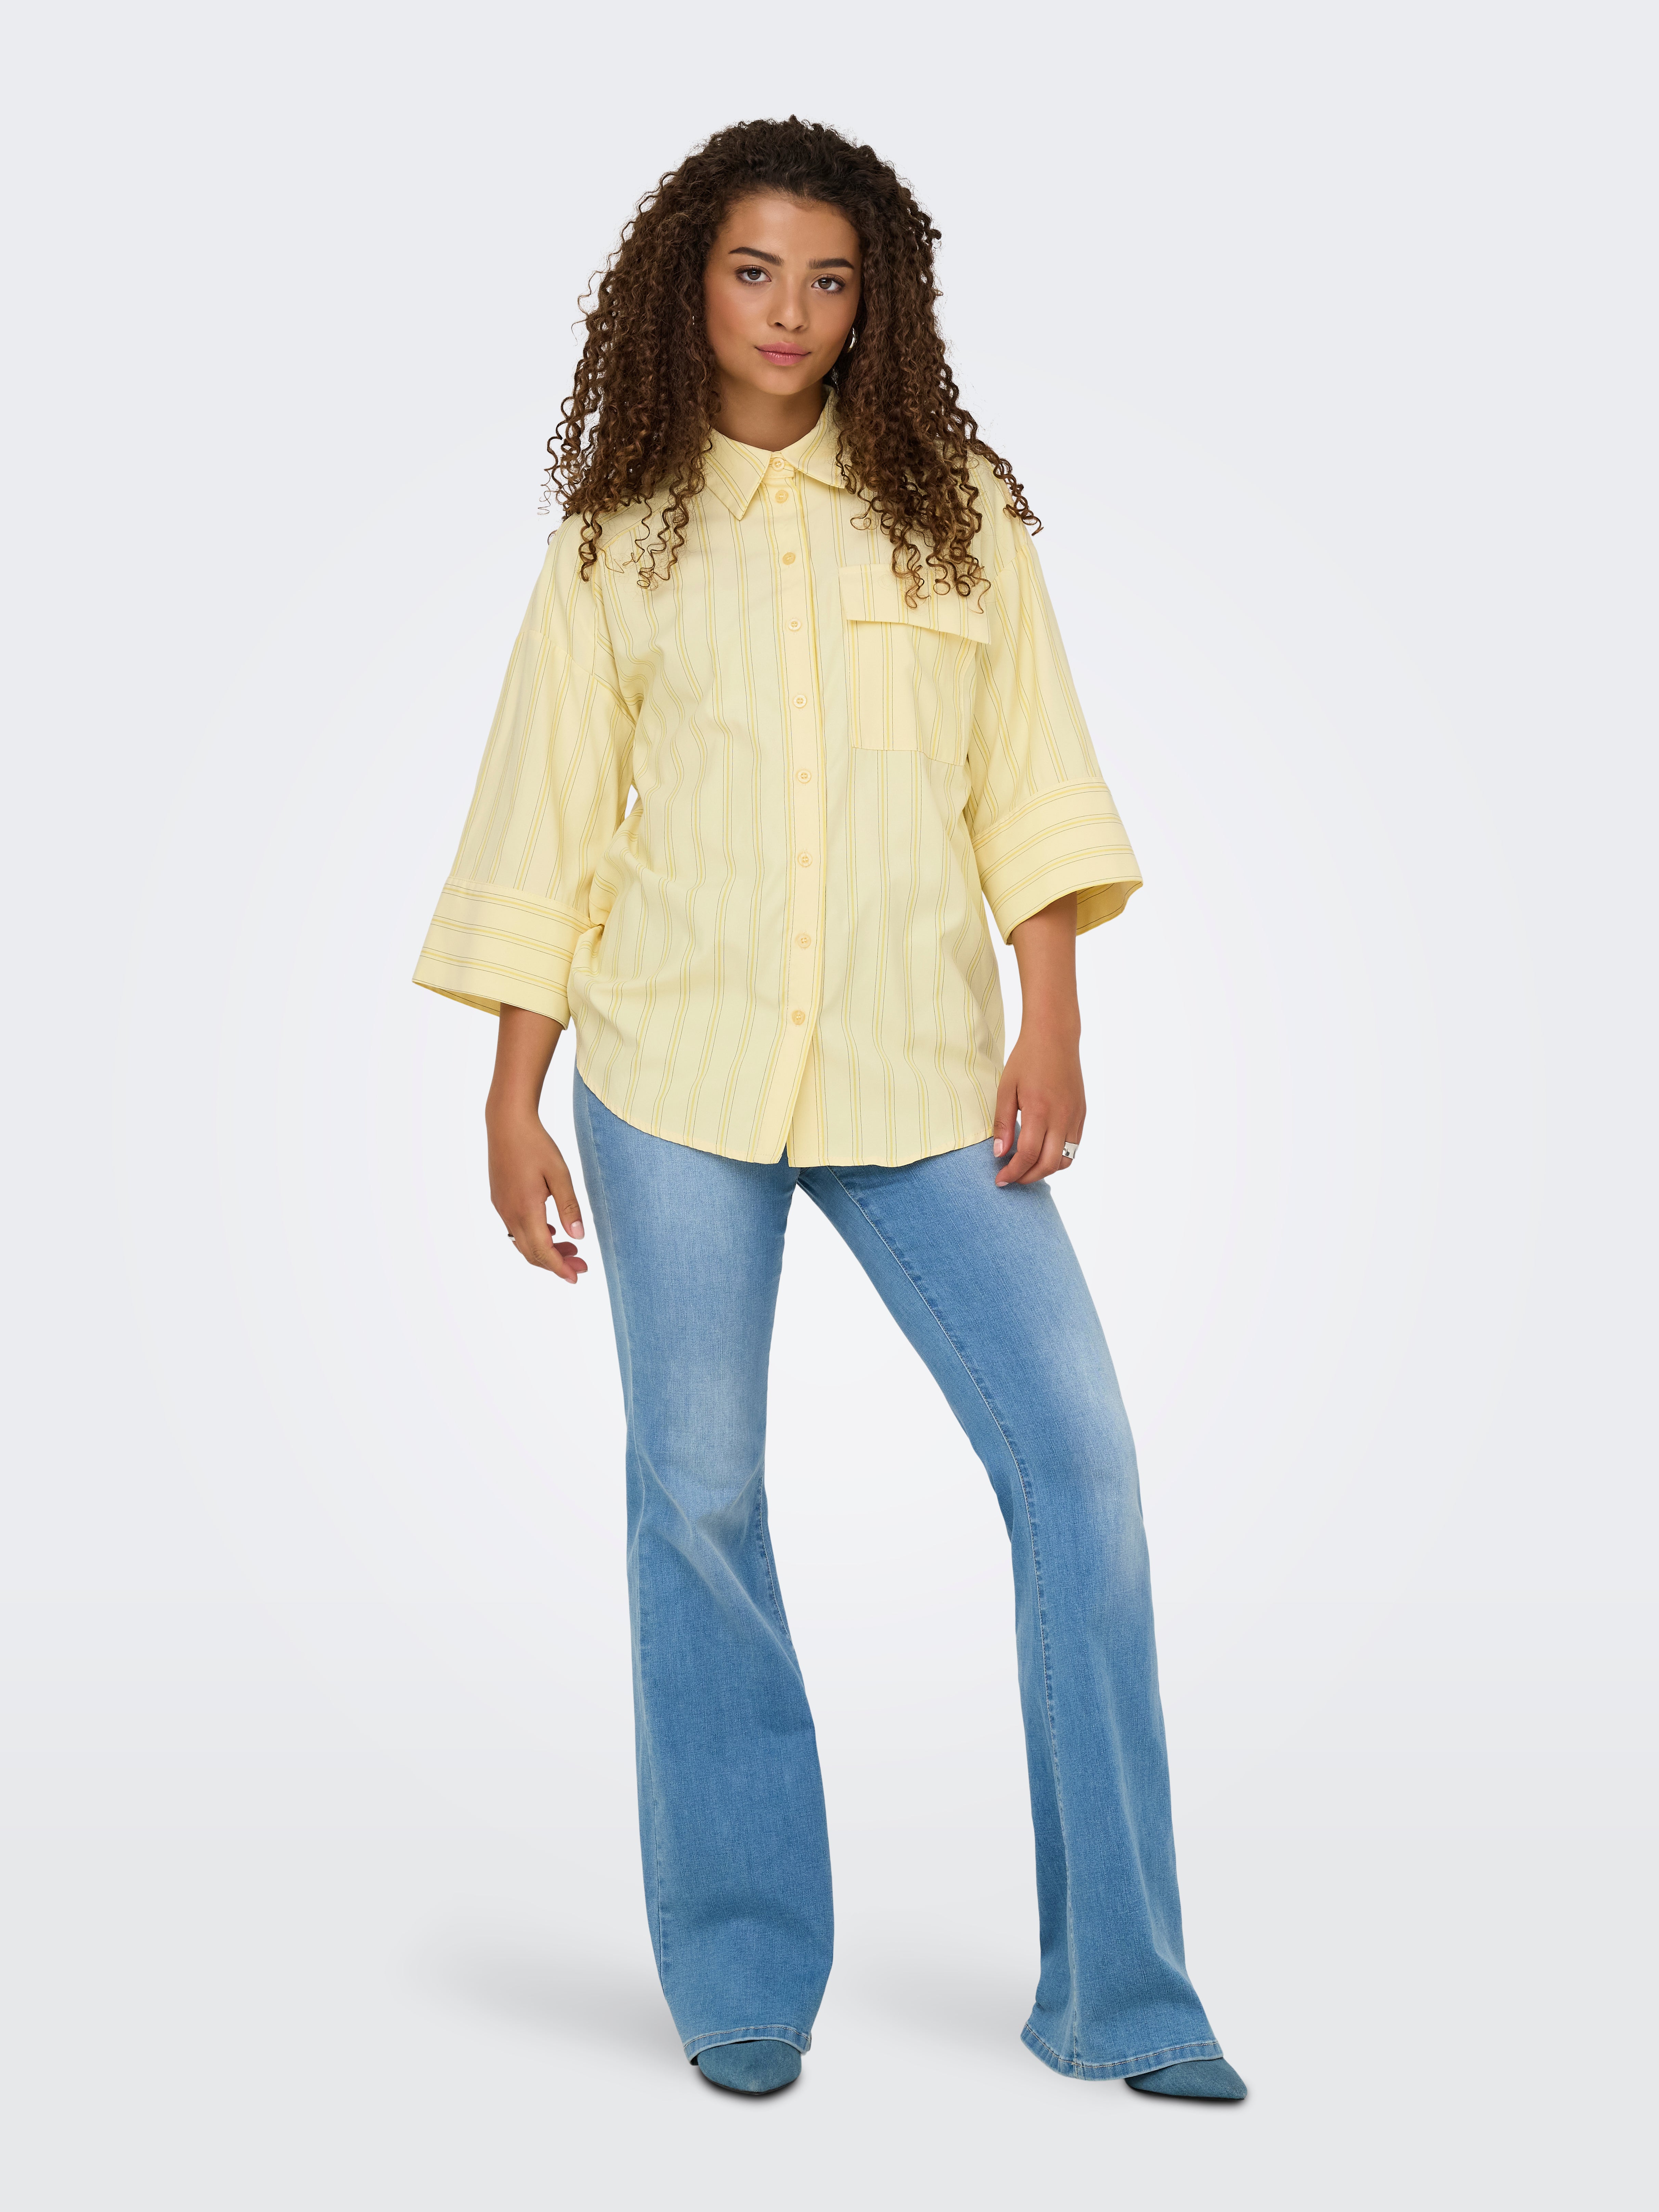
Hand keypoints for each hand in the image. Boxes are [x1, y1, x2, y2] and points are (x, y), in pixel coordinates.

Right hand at [487, 1104, 588, 1281]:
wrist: (506, 1124)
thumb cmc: (536, 1145)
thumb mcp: (559, 1174)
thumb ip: (569, 1207)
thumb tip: (578, 1237)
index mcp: (526, 1209)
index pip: (543, 1251)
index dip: (560, 1268)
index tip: (576, 1276)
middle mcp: (509, 1213)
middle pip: (531, 1252)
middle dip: (556, 1264)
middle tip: (580, 1264)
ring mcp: (502, 1207)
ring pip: (522, 1242)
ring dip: (545, 1250)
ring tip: (571, 1249)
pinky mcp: (499, 1200)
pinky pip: (516, 1229)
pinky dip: (534, 1237)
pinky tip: (551, 1231)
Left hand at [992, 1027, 1084, 1185]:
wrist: (1055, 1037)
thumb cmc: (1026, 1059)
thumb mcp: (1006, 1088)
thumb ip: (1003, 1123)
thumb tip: (999, 1153)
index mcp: (1040, 1111)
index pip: (1028, 1155)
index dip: (1013, 1172)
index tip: (1000, 1179)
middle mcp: (1062, 1117)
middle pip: (1048, 1165)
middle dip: (1028, 1177)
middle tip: (1012, 1177)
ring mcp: (1075, 1117)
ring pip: (1065, 1160)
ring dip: (1045, 1169)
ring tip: (1027, 1167)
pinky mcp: (1082, 1114)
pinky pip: (1074, 1146)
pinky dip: (1058, 1156)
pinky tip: (1043, 1151)